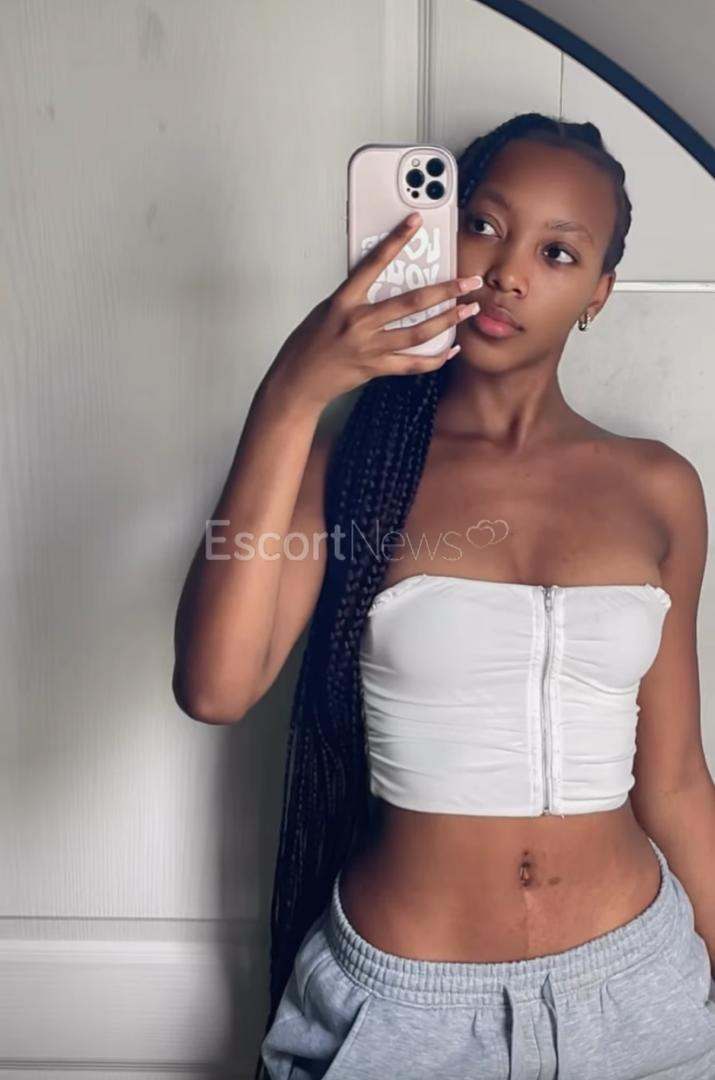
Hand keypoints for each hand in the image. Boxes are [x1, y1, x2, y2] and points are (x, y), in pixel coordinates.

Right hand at [268, 211, 481, 408]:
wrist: (297, 381)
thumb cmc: (308, 344)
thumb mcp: (326, 309)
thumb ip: (354, 297)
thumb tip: (383, 282)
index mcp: (343, 301)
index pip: (373, 263)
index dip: (396, 240)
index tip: (415, 221)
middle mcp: (359, 323)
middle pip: (411, 302)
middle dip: (446, 290)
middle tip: (470, 281)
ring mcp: (369, 348)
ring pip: (418, 333)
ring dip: (448, 320)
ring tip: (469, 309)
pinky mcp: (376, 368)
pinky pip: (412, 365)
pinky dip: (434, 358)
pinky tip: (451, 350)